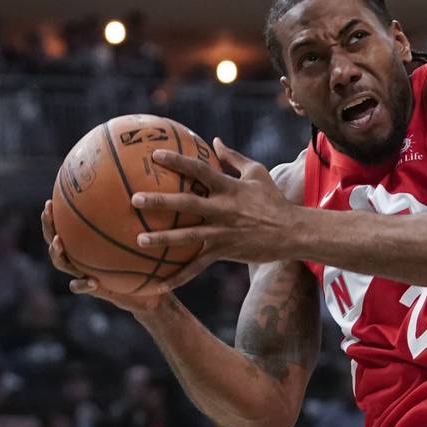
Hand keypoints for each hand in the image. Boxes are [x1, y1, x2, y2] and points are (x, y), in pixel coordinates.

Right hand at [41, 200, 164, 314]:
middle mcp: (80, 256)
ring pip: (62, 264)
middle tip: (48, 212)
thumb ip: (136, 220)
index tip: (50, 200)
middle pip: (55, 240)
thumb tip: (143, 191)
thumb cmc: (143, 259)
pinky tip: (91, 281)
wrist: (145, 291)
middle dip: (48, 227)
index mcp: (86, 243)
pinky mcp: (92, 289)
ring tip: (59, 243)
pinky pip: (80, 287)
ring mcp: (83, 272)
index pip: (64, 226)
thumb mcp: (141, 237)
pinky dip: (83, 285)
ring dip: (57, 254)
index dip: (53, 215)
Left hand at [128, 139, 296, 292]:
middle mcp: (224, 209)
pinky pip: (198, 266)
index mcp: (230, 187)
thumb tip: (214, 141)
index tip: (156, 155)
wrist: (291, 231)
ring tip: (139, 239)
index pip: (200, 170)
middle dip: (161, 201)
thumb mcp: (257, 173)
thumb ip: (233, 157)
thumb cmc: (272, 199)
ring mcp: (223, 232)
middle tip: (135, 199)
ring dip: (163, 239)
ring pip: (189, 237)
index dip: (178, 161)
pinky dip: (179, 276)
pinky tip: (159, 285)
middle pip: (187, 204)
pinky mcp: (224, 252)